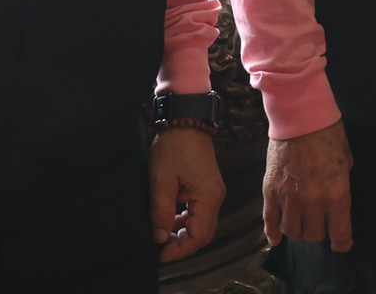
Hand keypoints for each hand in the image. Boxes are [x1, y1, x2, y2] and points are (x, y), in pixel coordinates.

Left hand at [148, 126, 225, 263]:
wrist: (185, 121)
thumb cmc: (175, 146)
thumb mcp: (161, 181)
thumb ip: (161, 212)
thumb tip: (160, 237)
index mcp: (208, 196)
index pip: (199, 236)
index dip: (180, 250)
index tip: (161, 254)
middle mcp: (216, 196)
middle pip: (203, 233)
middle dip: (182, 244)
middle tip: (160, 247)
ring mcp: (213, 191)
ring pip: (201, 224)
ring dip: (183, 232)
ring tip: (162, 234)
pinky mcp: (207, 186)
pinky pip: (199, 212)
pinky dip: (185, 220)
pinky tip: (170, 219)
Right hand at [264, 120, 354, 252]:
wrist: (299, 114)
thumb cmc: (327, 132)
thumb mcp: (346, 158)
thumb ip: (341, 183)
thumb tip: (336, 197)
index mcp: (336, 193)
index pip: (339, 232)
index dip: (341, 243)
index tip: (341, 244)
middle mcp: (312, 200)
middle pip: (314, 235)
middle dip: (320, 232)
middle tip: (321, 224)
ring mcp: (289, 196)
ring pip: (292, 231)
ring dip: (298, 231)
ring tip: (302, 224)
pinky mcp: (270, 189)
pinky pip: (269, 219)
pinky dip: (272, 232)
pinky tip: (276, 238)